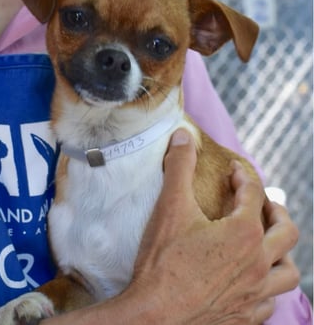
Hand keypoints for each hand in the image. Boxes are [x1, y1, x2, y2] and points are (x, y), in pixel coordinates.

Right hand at [125, 128, 298, 324]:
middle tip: (262, 203)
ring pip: (288, 272)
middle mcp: (257, 263)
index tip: (234, 170)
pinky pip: (270, 301)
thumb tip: (183, 135)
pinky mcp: (244, 316)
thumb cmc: (163, 260)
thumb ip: (179, 166)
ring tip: (266, 244)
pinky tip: (252, 281)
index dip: (244, 176)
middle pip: (286, 231)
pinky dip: (267, 286)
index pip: (253, 194)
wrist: (154, 315)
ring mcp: (255, 294)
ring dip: (281, 253)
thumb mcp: (170, 206)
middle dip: (276, 211)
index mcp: (243, 233)